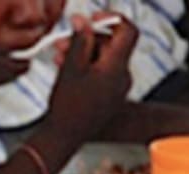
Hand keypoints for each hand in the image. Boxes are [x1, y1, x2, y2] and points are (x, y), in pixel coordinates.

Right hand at [47, 14, 136, 142]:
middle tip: (65, 39)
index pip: (127, 31)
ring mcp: (117, 88)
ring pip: (104, 60)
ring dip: (84, 53)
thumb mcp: (70, 69)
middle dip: (89, 39)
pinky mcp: (109, 96)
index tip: (93, 19)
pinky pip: (102, 74)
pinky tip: (68, 70)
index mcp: (116, 68)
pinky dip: (87, 67)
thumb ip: (80, 41)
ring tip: (60, 56)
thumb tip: (83, 21)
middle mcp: (123, 77)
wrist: (64, 138)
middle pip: (112, 46)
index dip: (111, 20)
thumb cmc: (67, 108)